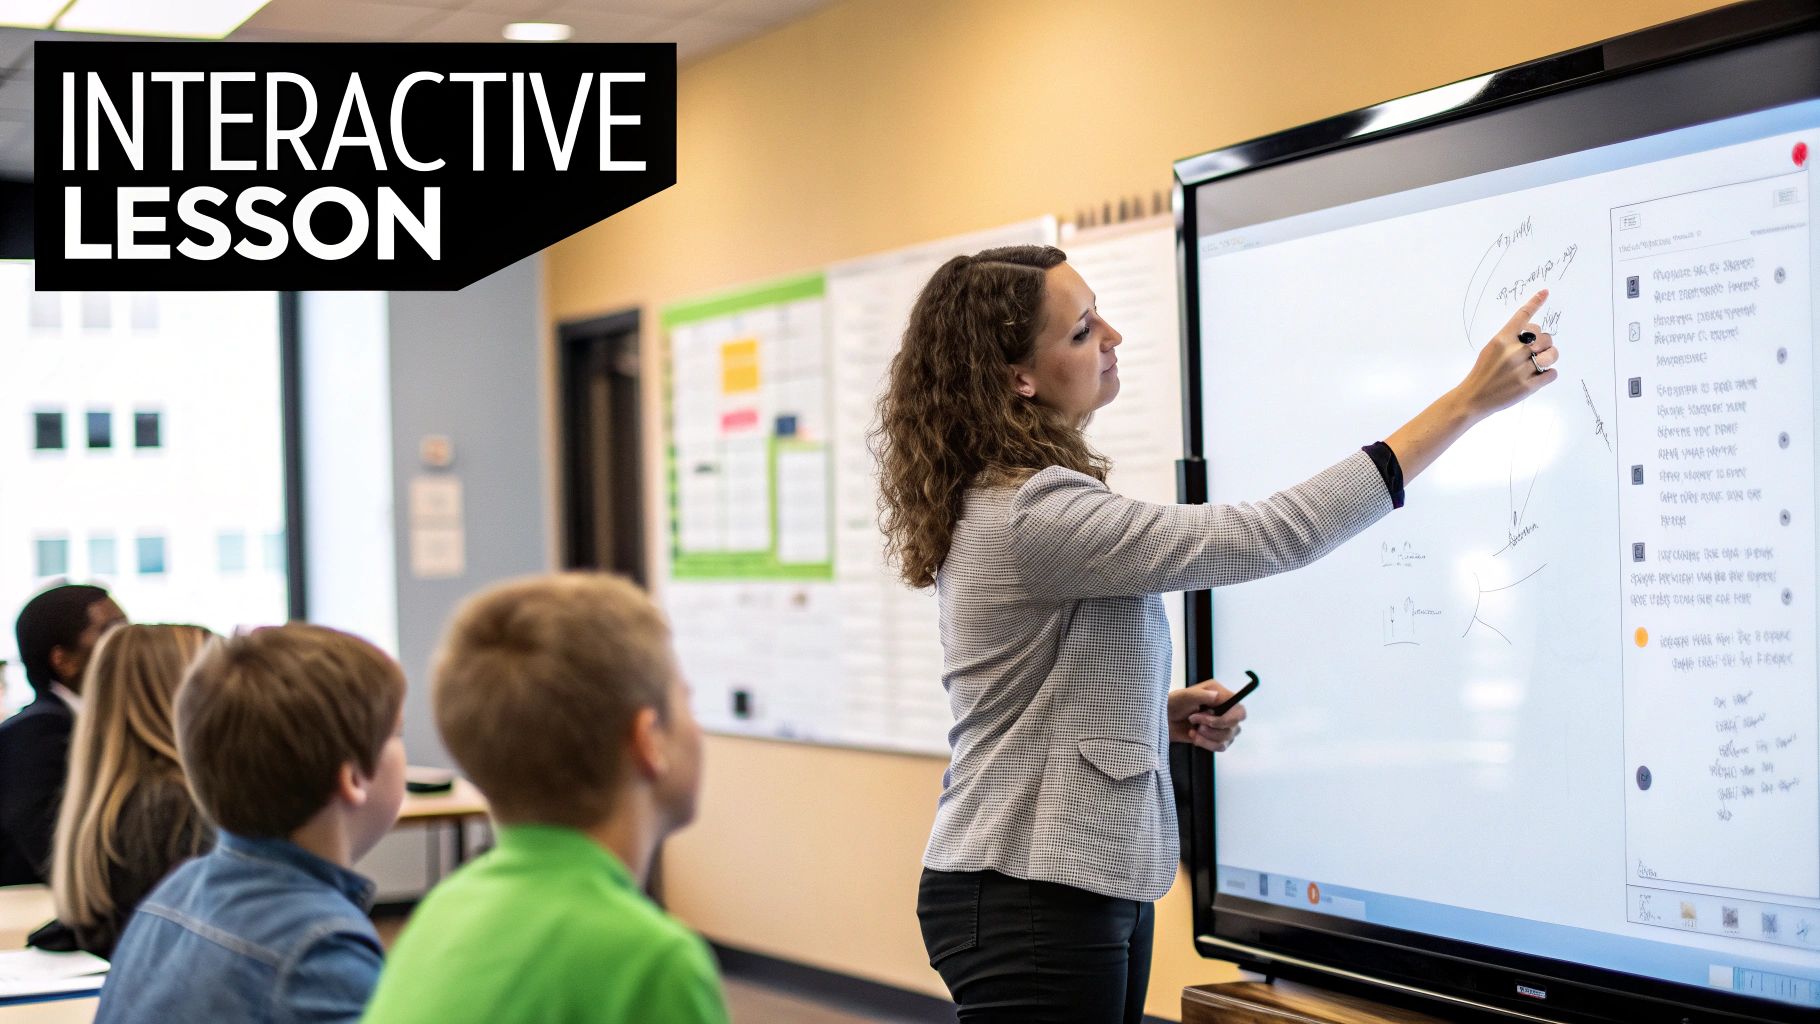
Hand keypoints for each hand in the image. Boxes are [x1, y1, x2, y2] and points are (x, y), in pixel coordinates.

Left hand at [1169, 680, 1246, 752]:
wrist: (1164, 720)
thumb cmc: (1173, 704)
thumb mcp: (1184, 696)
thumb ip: (1201, 695)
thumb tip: (1217, 696)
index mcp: (1221, 695)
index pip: (1239, 710)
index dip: (1230, 718)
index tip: (1211, 720)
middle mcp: (1225, 710)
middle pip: (1235, 726)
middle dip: (1212, 727)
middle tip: (1194, 720)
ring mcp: (1222, 726)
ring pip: (1227, 738)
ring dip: (1207, 736)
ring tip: (1193, 728)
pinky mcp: (1217, 738)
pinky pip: (1220, 747)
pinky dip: (1205, 743)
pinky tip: (1194, 736)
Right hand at [1453, 289, 1558, 421]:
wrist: (1473, 398)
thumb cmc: (1482, 372)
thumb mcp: (1490, 349)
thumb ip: (1510, 340)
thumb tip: (1535, 336)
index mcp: (1501, 340)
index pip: (1522, 316)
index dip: (1535, 302)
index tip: (1545, 292)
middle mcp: (1513, 352)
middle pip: (1545, 337)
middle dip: (1545, 343)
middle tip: (1537, 352)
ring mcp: (1521, 370)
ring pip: (1552, 355)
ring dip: (1550, 358)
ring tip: (1540, 363)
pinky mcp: (1528, 386)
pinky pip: (1552, 374)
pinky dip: (1548, 375)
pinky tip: (1537, 377)